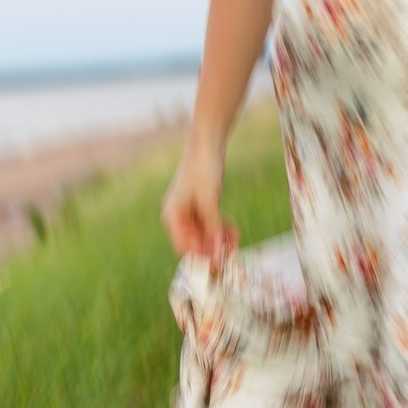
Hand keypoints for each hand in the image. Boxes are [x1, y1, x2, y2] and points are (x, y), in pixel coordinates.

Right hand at [160, 135, 237, 259]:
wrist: (207, 144)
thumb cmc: (203, 170)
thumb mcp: (209, 201)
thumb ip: (213, 226)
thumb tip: (218, 251)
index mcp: (172, 214)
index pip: (183, 246)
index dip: (200, 256)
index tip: (218, 262)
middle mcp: (178, 215)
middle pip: (195, 241)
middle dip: (213, 248)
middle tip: (230, 255)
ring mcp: (190, 210)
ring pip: (205, 233)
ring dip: (219, 239)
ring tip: (235, 245)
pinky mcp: (201, 204)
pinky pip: (210, 222)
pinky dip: (221, 227)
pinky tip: (233, 233)